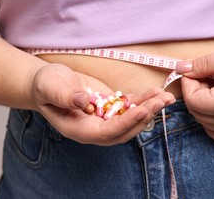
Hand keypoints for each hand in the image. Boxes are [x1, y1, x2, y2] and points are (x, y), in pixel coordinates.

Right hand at [30, 63, 175, 145]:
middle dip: (145, 116)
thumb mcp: (50, 87)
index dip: (125, 122)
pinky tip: (156, 92)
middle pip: (125, 129)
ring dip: (150, 109)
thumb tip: (83, 102)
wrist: (49, 82)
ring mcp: (105, 119)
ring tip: (167, 97)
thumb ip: (64, 96)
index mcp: (79, 129)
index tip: (142, 110)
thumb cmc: (46, 85)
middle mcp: (95, 128)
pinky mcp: (111, 107)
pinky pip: (130, 106)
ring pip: (131, 119)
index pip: (106, 132)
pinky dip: (143, 100)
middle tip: (162, 101)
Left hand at [176, 44, 213, 142]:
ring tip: (213, 82)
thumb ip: (203, 64)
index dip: (188, 82)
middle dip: (194, 90)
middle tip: (206, 72)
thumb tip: (180, 69)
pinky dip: (209, 117)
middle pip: (195, 111)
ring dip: (201, 101)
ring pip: (203, 120)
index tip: (195, 68)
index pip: (191, 100)